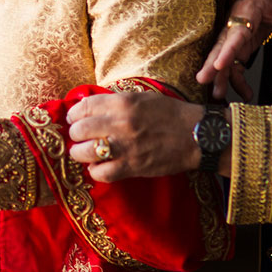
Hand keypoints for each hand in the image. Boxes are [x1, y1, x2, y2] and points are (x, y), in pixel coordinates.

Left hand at [65, 92, 203, 182]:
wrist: (197, 135)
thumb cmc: (169, 114)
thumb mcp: (141, 98)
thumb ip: (114, 101)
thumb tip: (88, 106)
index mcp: (122, 103)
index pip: (83, 107)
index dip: (74, 114)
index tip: (74, 119)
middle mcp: (120, 123)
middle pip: (78, 131)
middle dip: (75, 134)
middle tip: (80, 137)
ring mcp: (124, 147)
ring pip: (83, 153)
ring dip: (81, 153)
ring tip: (86, 152)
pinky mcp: (132, 167)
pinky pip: (101, 173)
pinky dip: (96, 171)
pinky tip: (100, 166)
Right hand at [197, 0, 271, 100]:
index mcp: (247, 12)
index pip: (235, 33)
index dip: (227, 50)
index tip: (219, 64)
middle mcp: (234, 26)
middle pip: (220, 47)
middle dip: (211, 65)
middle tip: (202, 80)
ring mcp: (234, 37)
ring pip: (222, 58)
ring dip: (221, 77)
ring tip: (219, 96)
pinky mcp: (239, 47)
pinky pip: (234, 65)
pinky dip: (235, 80)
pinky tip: (243, 94)